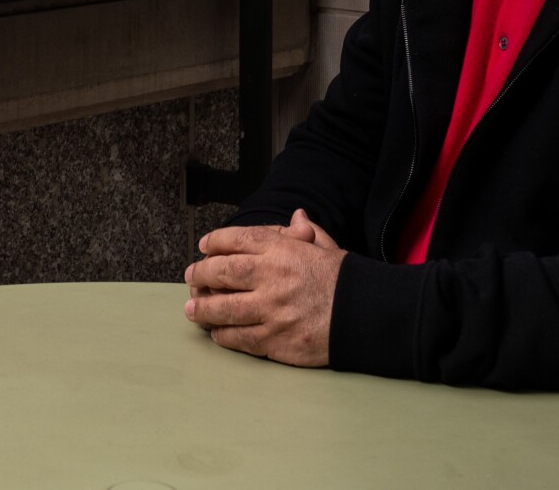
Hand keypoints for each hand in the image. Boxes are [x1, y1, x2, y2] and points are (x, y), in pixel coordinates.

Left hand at [182, 210, 345, 366]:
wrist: (367, 317)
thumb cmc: (346, 281)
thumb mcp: (328, 248)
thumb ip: (306, 233)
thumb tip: (296, 217)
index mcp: (283, 250)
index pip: (238, 239)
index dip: (216, 241)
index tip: (204, 246)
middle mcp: (273, 278)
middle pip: (223, 272)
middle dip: (201, 274)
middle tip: (191, 277)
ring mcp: (271, 311)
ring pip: (224, 309)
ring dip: (204, 309)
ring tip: (192, 309)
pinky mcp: (275, 340)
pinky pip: (239, 338)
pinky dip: (224, 335)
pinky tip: (217, 333)